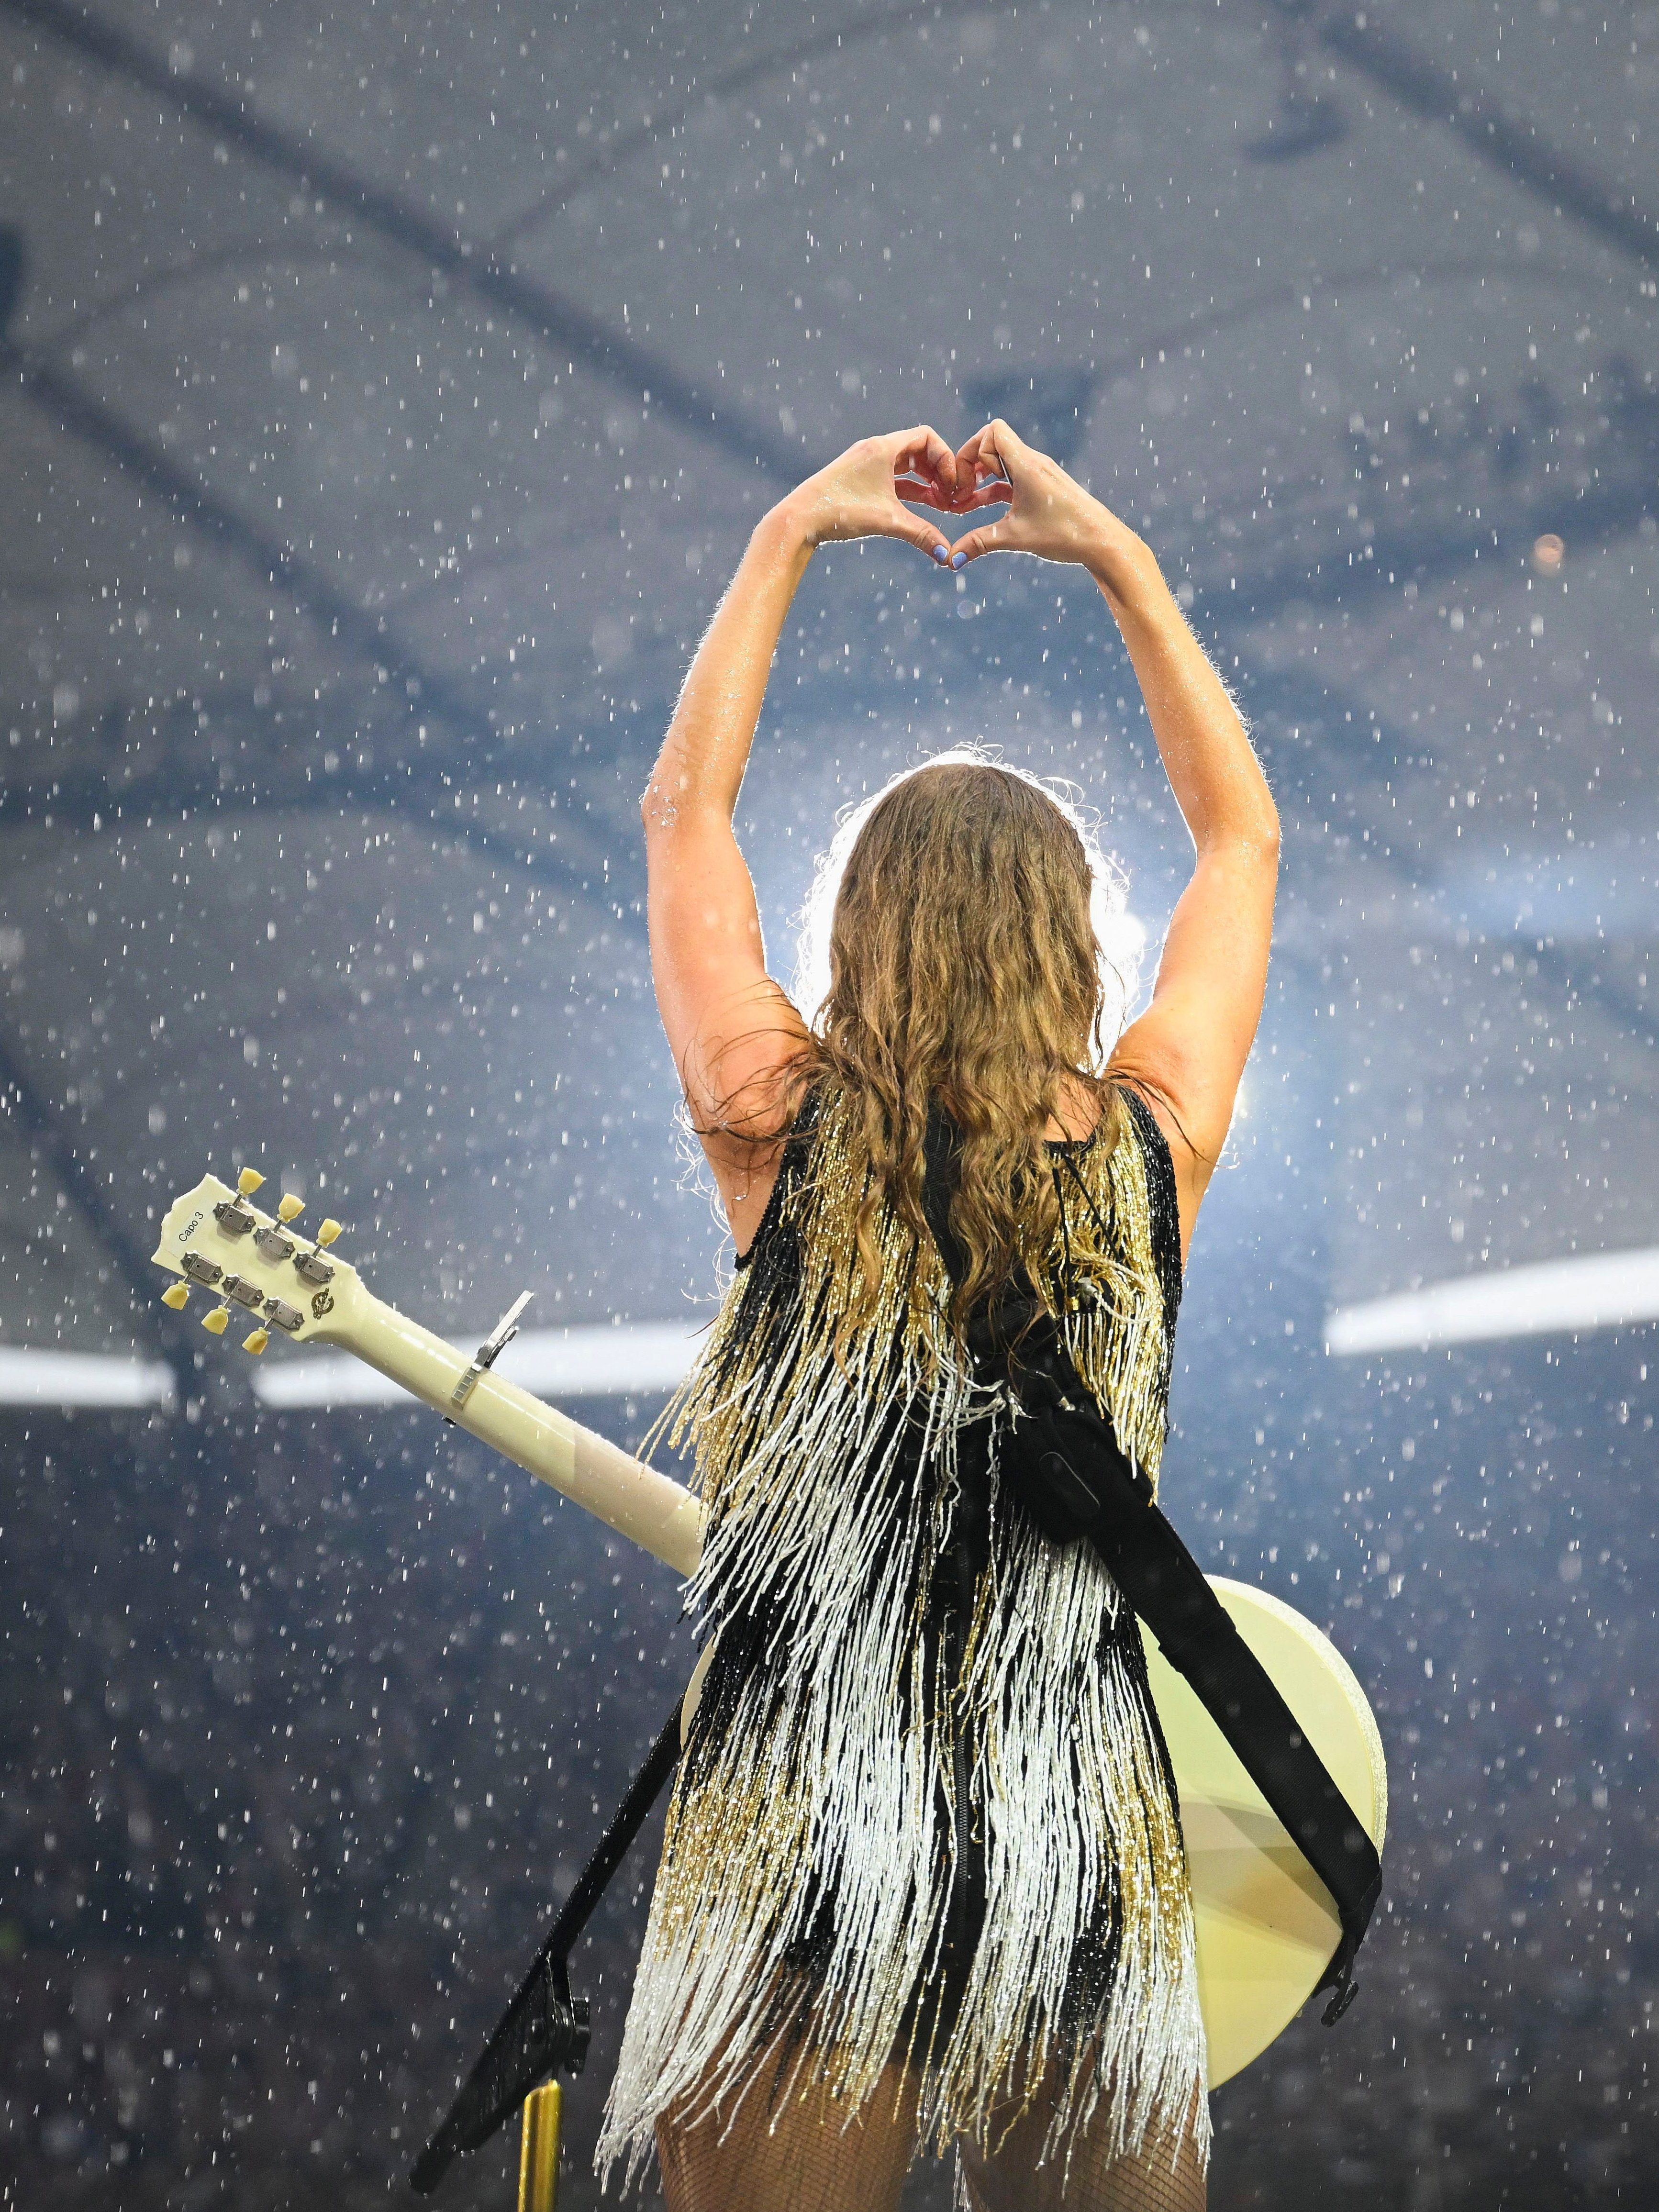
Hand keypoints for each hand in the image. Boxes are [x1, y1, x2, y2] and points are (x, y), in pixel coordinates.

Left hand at [777, 427, 963, 563]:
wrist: (799, 519)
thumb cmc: (840, 512)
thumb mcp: (887, 521)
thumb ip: (921, 534)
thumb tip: (946, 555)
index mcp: (882, 447)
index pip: (927, 437)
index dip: (946, 459)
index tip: (952, 484)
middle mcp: (874, 450)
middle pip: (918, 450)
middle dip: (938, 473)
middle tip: (950, 497)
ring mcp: (864, 463)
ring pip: (904, 466)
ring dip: (925, 483)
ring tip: (940, 505)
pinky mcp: (857, 479)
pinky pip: (891, 478)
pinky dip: (907, 490)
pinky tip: (919, 508)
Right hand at [948, 419, 1150, 591]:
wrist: (1103, 542)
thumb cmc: (1065, 535)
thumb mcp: (1016, 538)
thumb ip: (979, 544)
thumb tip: (951, 559)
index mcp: (1027, 465)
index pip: (993, 431)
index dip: (974, 451)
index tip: (972, 481)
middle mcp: (1033, 463)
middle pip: (993, 443)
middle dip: (971, 465)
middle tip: (961, 493)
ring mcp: (1039, 474)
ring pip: (1001, 464)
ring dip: (981, 480)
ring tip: (964, 505)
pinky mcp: (1043, 487)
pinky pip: (1011, 479)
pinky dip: (994, 489)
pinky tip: (981, 507)